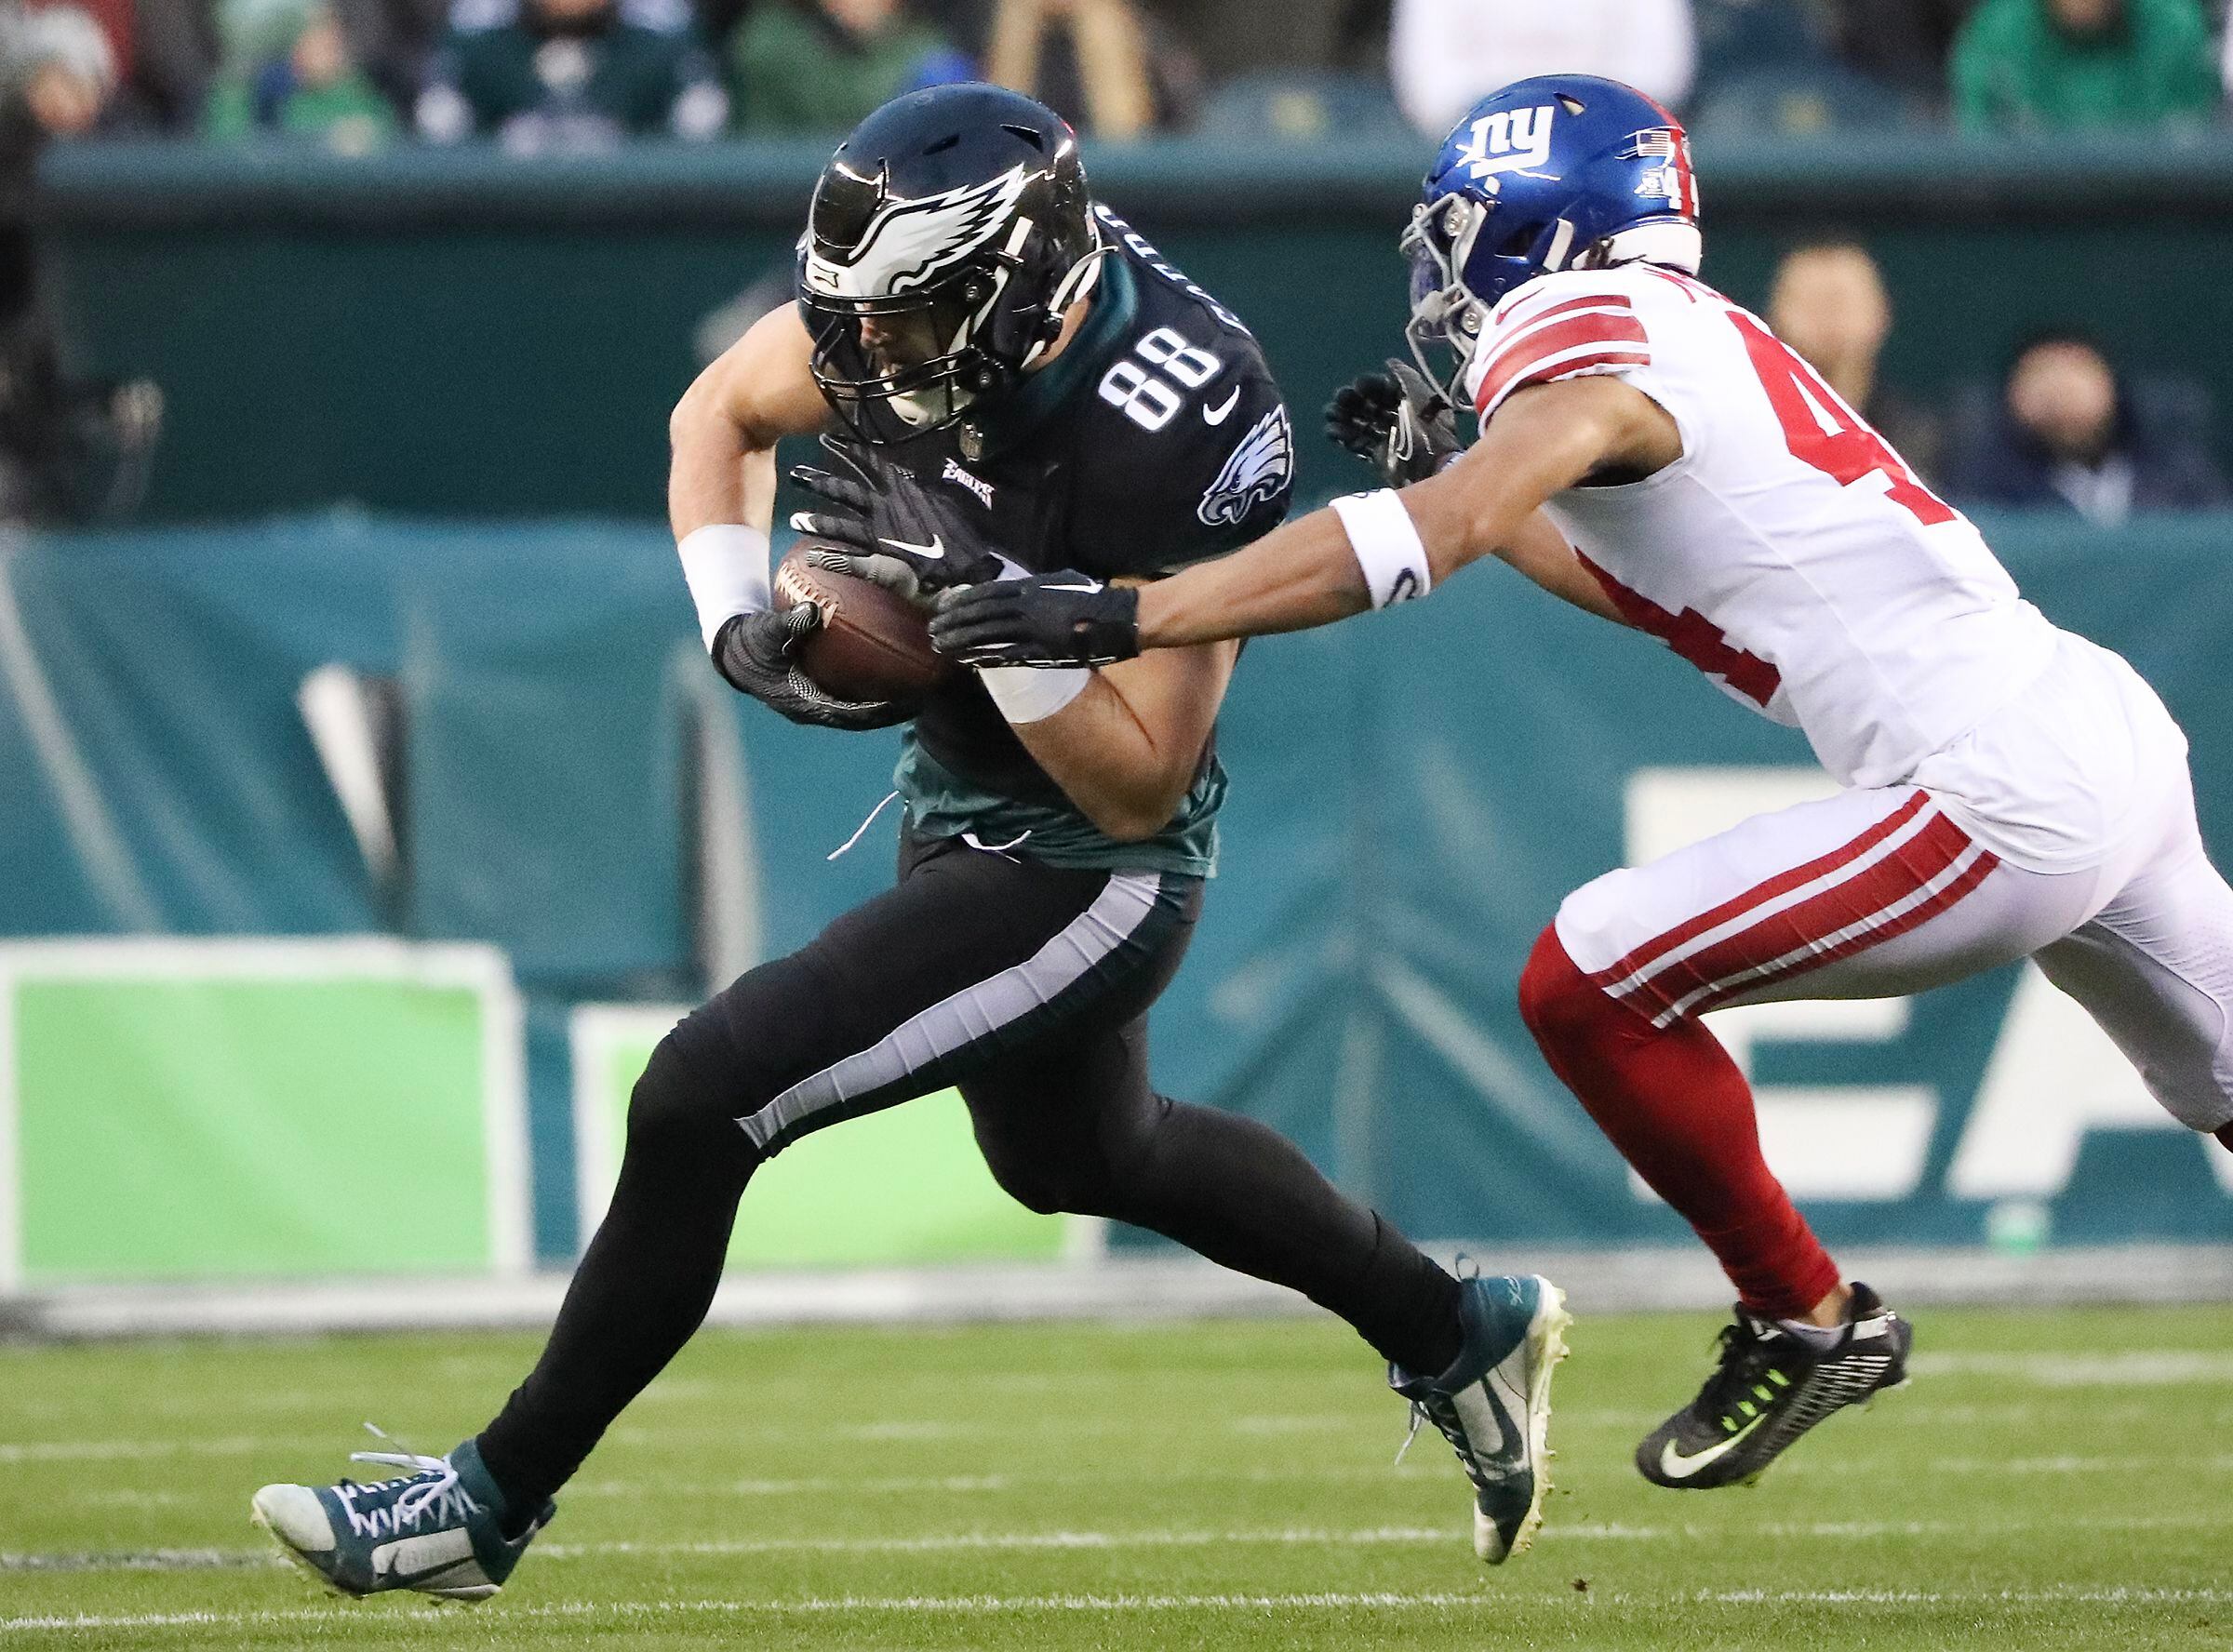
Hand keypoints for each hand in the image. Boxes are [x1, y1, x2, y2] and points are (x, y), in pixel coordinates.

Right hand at [712, 605, 908, 729]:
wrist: (734, 649)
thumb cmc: (752, 642)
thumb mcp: (767, 631)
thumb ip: (789, 623)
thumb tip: (811, 610)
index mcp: (803, 702)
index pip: (848, 715)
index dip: (877, 713)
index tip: (903, 704)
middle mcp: (812, 709)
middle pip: (860, 719)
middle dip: (891, 714)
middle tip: (922, 701)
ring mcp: (815, 704)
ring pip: (858, 713)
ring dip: (885, 708)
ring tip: (916, 695)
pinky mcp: (817, 694)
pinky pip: (851, 700)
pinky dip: (872, 695)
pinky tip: (892, 681)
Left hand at [787, 436, 1012, 605]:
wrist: (971, 571)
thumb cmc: (964, 535)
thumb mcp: (945, 502)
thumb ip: (926, 490)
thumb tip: (917, 478)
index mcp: (903, 491)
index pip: (870, 465)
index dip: (848, 452)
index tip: (827, 440)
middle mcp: (886, 510)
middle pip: (846, 491)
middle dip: (820, 482)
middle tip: (795, 474)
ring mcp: (880, 537)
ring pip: (842, 526)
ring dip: (819, 522)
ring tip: (795, 521)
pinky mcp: (881, 564)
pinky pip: (851, 561)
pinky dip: (833, 559)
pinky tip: (814, 558)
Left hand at [929, 572, 1140, 668]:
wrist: (1116, 618)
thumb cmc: (1092, 597)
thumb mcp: (1060, 580)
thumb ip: (1035, 584)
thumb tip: (1014, 584)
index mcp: (1030, 588)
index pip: (987, 594)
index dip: (962, 602)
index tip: (943, 607)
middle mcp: (1027, 607)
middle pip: (982, 615)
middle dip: (954, 623)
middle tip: (932, 630)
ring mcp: (1034, 630)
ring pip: (989, 636)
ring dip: (962, 642)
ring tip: (942, 647)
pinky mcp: (1043, 652)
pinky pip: (1008, 656)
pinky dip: (986, 658)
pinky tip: (969, 661)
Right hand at [1324, 358, 1459, 488]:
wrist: (1432, 465)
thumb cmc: (1427, 427)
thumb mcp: (1419, 395)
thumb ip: (1404, 376)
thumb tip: (1390, 362)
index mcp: (1410, 402)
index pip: (1384, 390)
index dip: (1370, 385)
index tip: (1358, 385)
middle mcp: (1398, 419)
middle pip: (1369, 406)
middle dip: (1352, 401)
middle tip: (1339, 398)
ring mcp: (1388, 438)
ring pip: (1360, 424)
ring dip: (1343, 418)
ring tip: (1329, 413)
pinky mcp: (1379, 456)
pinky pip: (1357, 444)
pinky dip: (1344, 437)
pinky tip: (1332, 431)